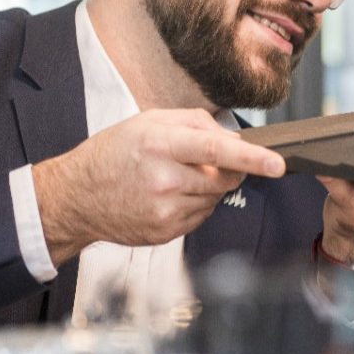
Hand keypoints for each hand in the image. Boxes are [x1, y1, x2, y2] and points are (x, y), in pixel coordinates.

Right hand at [34, 109, 286, 264]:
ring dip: (208, 188)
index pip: (216, 149)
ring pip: (215, 198)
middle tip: (199, 161)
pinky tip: (168, 196)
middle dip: (227, 169)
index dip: (251, 157)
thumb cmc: (114, 153)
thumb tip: (235, 137)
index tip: (277, 163)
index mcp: (160, 145)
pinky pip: (202, 216)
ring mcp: (164, 210)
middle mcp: (163, 179)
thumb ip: (196, 123)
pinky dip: (195, 205)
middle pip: (224, 178)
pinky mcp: (165, 231)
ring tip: (174, 178)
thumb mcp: (150, 121)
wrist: (76, 196)